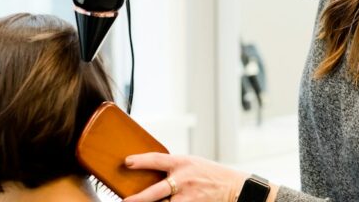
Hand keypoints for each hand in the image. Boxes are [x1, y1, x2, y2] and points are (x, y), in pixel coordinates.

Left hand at [122, 153, 245, 201]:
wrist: (234, 187)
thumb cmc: (209, 173)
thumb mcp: (191, 163)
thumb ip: (172, 168)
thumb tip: (148, 173)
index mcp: (183, 163)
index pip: (158, 160)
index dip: (141, 161)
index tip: (127, 162)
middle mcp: (184, 180)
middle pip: (156, 191)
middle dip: (139, 198)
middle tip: (125, 201)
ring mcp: (189, 197)